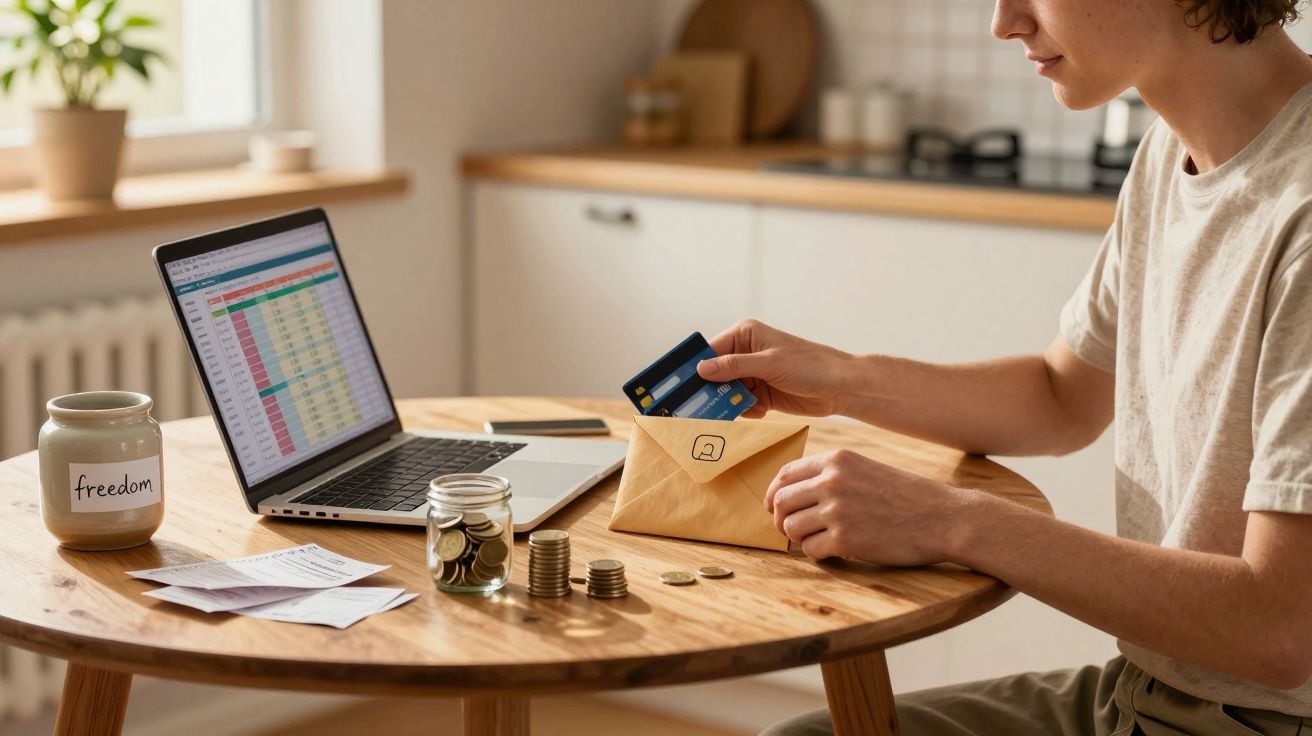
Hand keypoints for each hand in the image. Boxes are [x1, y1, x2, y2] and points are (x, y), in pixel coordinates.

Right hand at [696, 319, 852, 417]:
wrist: (839, 387)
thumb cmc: (809, 365)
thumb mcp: (769, 363)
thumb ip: (734, 366)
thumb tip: (701, 368)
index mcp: (745, 335)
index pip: (710, 350)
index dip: (694, 366)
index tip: (679, 385)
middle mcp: (746, 353)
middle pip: (715, 373)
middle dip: (710, 390)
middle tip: (697, 407)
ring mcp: (754, 374)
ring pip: (727, 391)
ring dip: (730, 403)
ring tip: (735, 410)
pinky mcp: (762, 393)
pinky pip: (742, 404)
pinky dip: (747, 410)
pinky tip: (760, 411)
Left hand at [765, 449, 971, 565]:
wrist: (944, 518)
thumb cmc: (906, 496)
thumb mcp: (866, 469)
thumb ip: (832, 475)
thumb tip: (792, 492)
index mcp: (838, 460)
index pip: (785, 474)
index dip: (773, 493)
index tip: (773, 507)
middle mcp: (832, 481)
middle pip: (781, 501)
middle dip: (781, 519)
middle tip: (791, 531)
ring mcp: (838, 510)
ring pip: (791, 528)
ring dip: (800, 539)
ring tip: (819, 540)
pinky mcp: (846, 540)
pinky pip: (811, 550)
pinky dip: (818, 554)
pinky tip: (834, 551)